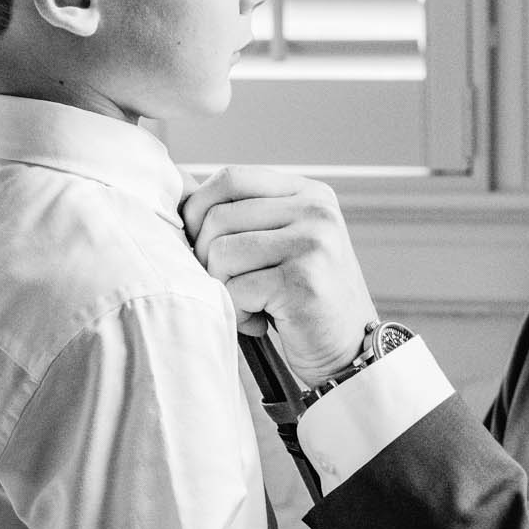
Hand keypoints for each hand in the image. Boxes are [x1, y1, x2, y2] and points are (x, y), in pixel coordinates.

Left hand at [182, 167, 378, 383]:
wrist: (350, 351)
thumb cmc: (303, 298)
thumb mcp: (283, 241)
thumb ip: (245, 215)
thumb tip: (178, 189)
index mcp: (309, 193)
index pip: (231, 178)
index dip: (199, 208)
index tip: (201, 242)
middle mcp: (315, 211)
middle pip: (218, 216)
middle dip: (206, 257)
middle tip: (228, 283)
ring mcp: (312, 244)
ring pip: (221, 252)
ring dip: (223, 286)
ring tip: (250, 303)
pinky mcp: (303, 282)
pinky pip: (235, 289)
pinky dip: (239, 313)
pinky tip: (263, 321)